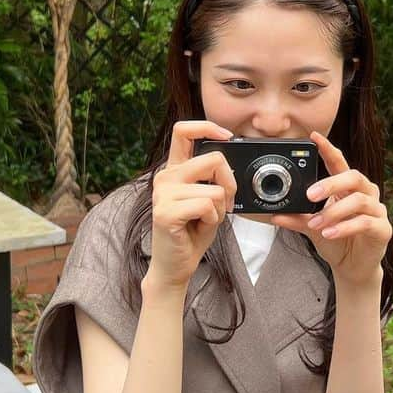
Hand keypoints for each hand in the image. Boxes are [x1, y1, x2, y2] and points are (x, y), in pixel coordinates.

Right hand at [148, 121, 237, 289]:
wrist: (175, 266)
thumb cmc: (192, 233)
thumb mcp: (207, 199)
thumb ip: (213, 178)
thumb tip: (229, 161)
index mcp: (175, 170)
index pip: (184, 130)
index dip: (208, 126)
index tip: (228, 136)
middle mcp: (165, 177)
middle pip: (214, 159)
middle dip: (230, 183)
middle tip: (225, 203)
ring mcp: (163, 194)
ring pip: (215, 188)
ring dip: (220, 209)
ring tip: (205, 220)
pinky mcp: (165, 212)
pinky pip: (206, 205)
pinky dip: (212, 219)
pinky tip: (199, 227)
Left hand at [270, 130, 390, 286]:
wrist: (352, 268)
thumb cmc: (336, 241)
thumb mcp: (312, 229)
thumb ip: (297, 219)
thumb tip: (274, 214)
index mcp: (348, 188)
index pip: (340, 163)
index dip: (328, 149)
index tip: (315, 137)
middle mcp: (365, 194)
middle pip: (354, 177)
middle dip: (331, 183)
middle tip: (310, 195)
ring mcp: (376, 210)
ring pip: (359, 201)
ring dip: (334, 212)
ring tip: (316, 223)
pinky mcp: (382, 229)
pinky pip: (365, 223)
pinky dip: (345, 227)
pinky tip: (330, 233)